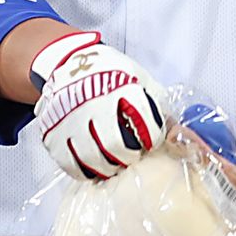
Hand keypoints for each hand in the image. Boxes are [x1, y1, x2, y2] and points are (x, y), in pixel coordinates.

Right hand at [30, 34, 168, 181]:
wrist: (68, 63)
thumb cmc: (111, 75)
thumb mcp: (140, 80)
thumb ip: (159, 108)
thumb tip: (183, 138)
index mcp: (121, 87)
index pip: (144, 123)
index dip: (152, 138)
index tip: (151, 143)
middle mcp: (94, 103)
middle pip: (116, 146)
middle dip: (129, 157)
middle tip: (132, 157)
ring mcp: (70, 119)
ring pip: (92, 159)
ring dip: (108, 168)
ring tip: (115, 164)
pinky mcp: (52, 132)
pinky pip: (70, 164)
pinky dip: (85, 171)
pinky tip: (94, 167)